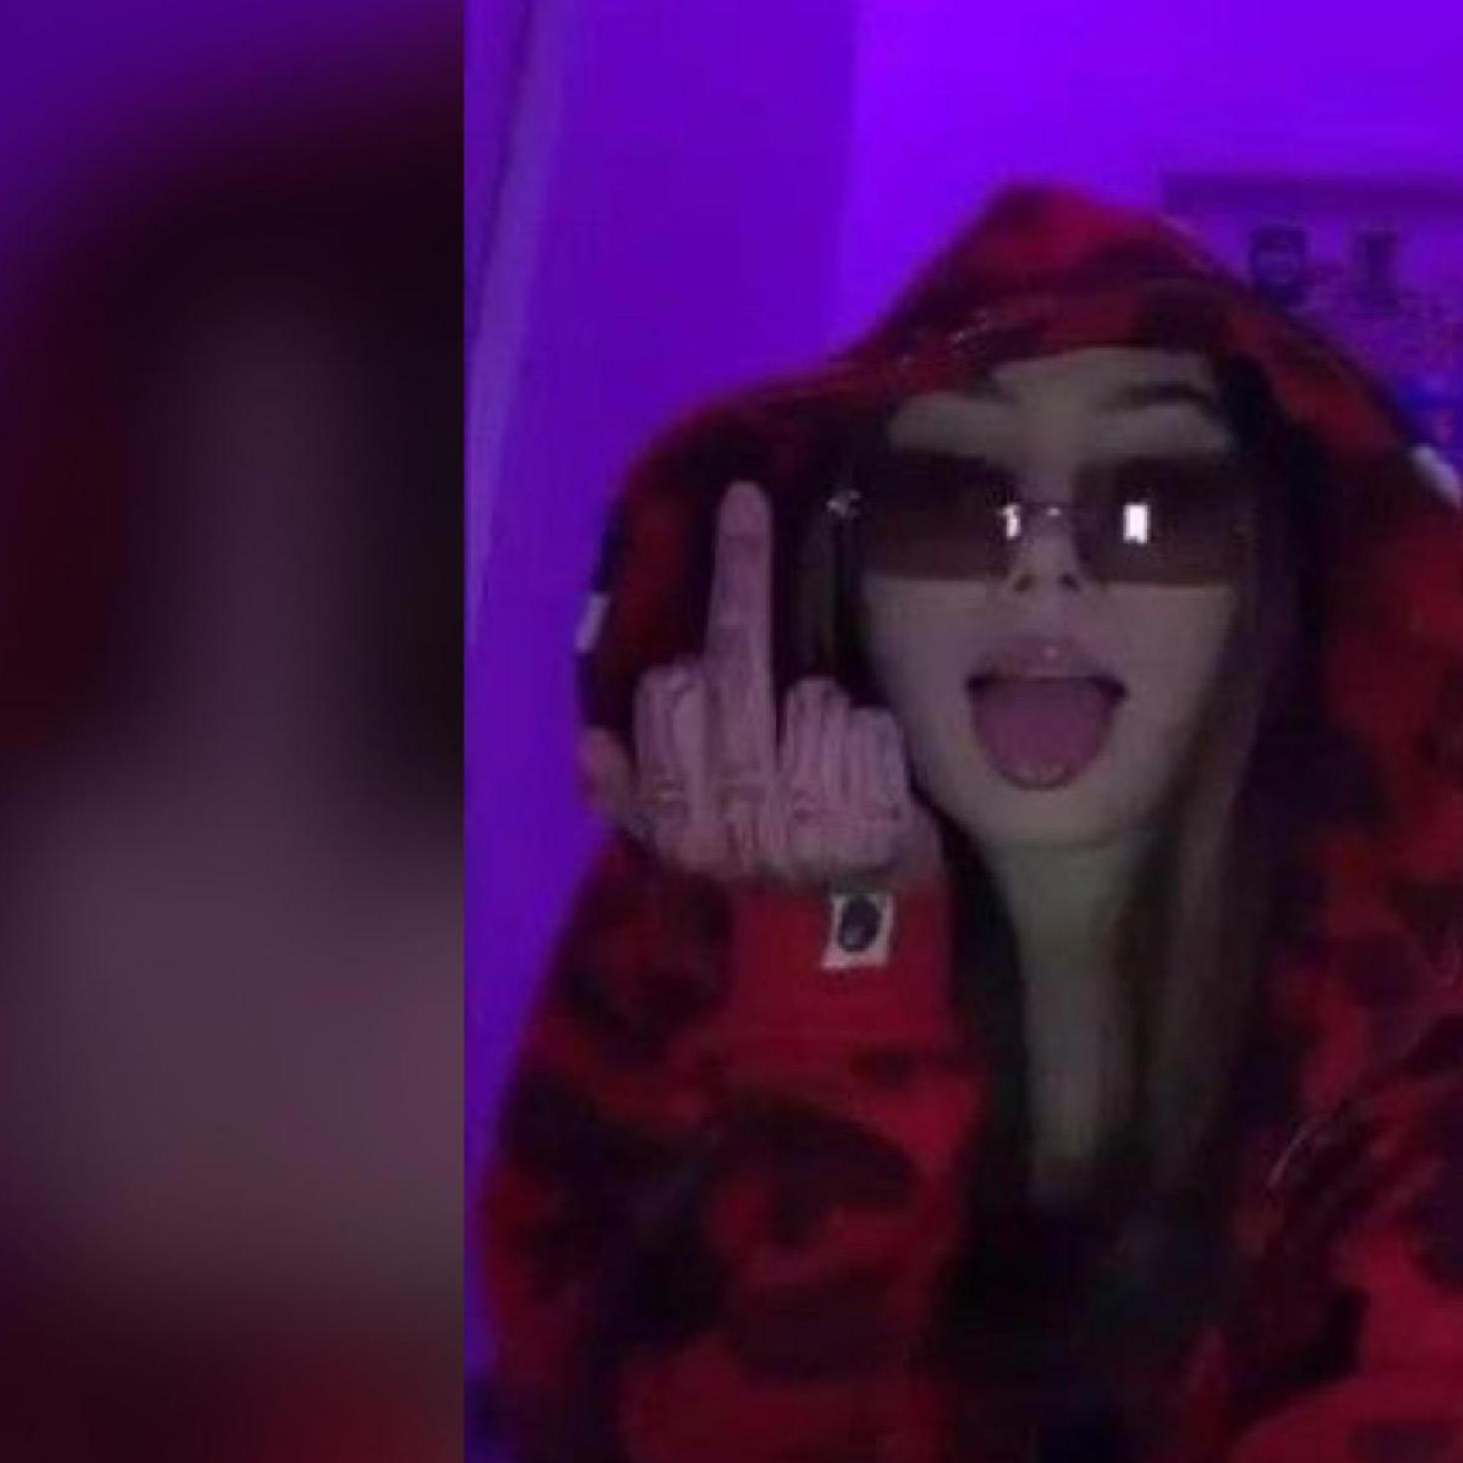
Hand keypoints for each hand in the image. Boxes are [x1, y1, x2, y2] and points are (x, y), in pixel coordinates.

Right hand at [577, 482, 940, 890]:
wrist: (845, 960)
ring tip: (825, 752)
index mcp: (681, 816)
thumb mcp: (683, 850)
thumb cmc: (763, 883)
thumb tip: (588, 740)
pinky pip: (869, 728)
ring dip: (825, 708)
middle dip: (739, 573)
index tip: (703, 622)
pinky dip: (874, 739)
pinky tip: (870, 773)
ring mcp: (808, 814)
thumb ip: (629, 798)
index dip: (690, 661)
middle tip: (744, 502)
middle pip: (733, 665)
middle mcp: (737, 812)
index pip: (668, 695)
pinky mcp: (875, 816)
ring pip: (810, 695)